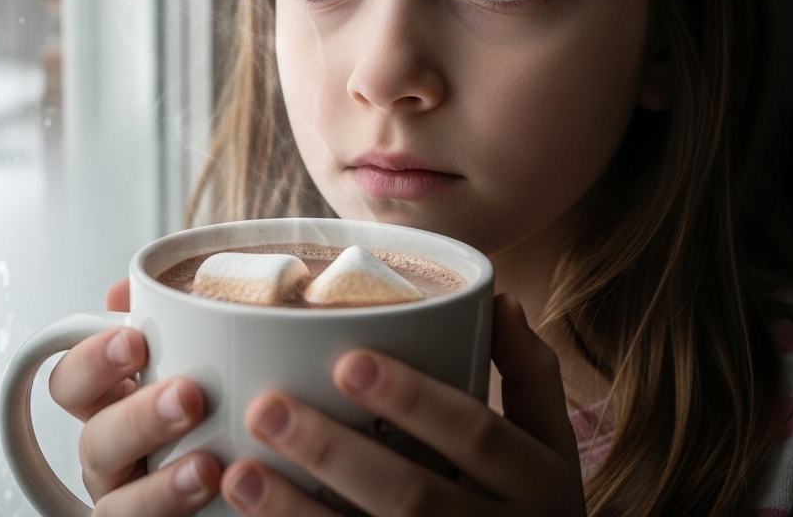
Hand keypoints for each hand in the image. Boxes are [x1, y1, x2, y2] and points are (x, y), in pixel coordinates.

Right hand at [48, 278, 220, 515]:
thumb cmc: (220, 398)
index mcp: (111, 401)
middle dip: (136, 418)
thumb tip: (130, 287)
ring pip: (115, 505)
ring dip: (158, 486)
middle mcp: (111, 453)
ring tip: (208, 466)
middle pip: (93, 441)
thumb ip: (170, 316)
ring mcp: (129, 498)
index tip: (136, 341)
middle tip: (188, 395)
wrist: (266, 463)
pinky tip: (213, 500)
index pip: (71, 381)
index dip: (91, 362)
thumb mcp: (201, 347)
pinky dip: (173, 516)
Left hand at [220, 293, 583, 515]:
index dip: (414, 399)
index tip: (347, 361)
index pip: (476, 435)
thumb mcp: (552, 445)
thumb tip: (498, 298)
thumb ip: (529, 373)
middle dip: (334, 454)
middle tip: (266, 408)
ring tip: (240, 475)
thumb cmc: (536, 505)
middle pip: (412, 495)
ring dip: (299, 513)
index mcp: (535, 481)